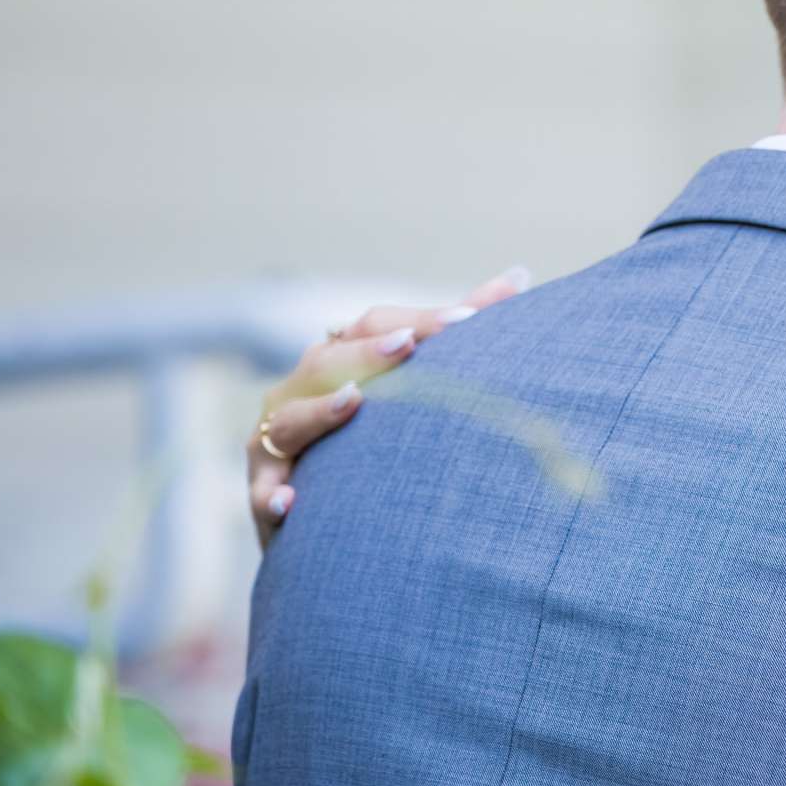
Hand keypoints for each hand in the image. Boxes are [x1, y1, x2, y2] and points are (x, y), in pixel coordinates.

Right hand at [247, 267, 526, 544]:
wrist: (323, 509)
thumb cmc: (375, 431)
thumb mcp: (413, 381)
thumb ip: (459, 331)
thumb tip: (520, 276)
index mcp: (338, 356)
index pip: (374, 326)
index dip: (419, 320)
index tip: (468, 320)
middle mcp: (300, 389)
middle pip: (329, 360)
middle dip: (368, 352)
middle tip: (408, 344)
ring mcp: (276, 438)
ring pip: (291, 419)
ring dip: (318, 411)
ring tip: (352, 400)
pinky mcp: (266, 489)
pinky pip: (265, 490)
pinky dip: (273, 494)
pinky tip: (291, 502)